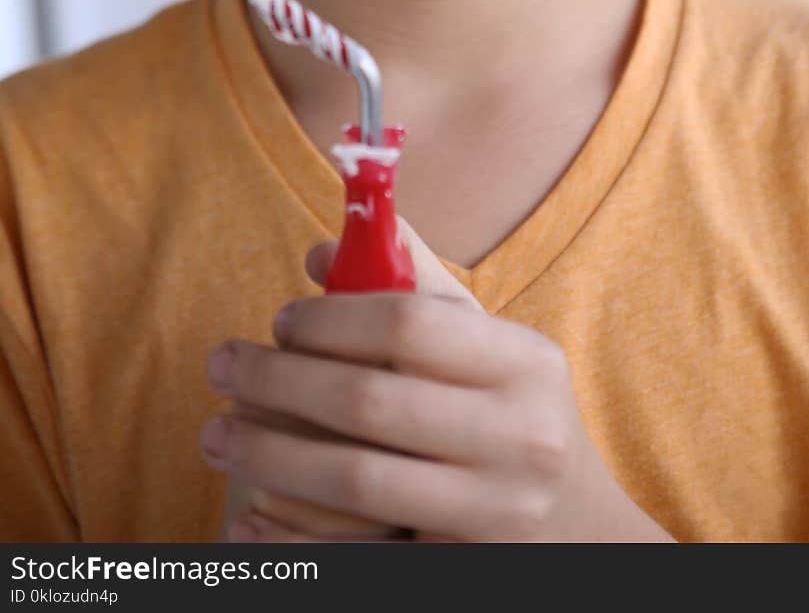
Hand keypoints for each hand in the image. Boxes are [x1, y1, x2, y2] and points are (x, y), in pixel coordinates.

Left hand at [201, 218, 671, 542]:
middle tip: (219, 365)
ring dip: (267, 454)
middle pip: (369, 401)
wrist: (578, 532)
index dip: (331, 318)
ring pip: (354, 480)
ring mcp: (492, 514)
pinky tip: (243, 520)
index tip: (280, 320)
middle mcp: (520, 437)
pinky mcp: (458, 570)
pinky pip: (356, 557)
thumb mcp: (486, 345)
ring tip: (215, 434)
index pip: (410, 323)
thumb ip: (413, 286)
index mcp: (526, 363)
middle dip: (277, 380)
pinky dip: (290, 542)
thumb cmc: (511, 412)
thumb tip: (321, 253)